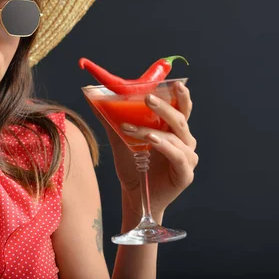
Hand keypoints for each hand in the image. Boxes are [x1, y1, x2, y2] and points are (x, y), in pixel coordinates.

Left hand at [86, 82, 197, 216]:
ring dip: (151, 129)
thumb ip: (109, 116)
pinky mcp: (185, 174)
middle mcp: (185, 141)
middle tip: (147, 97)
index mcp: (173, 129)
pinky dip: (164, 146)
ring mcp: (188, 157)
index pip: (181, 107)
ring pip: (174, 136)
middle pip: (180, 118)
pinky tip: (151, 140)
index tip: (174, 82)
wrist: (134, 196)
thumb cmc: (132, 166)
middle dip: (164, 106)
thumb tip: (90, 94)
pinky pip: (177, 156)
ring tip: (130, 126)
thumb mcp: (119, 138)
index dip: (180, 95)